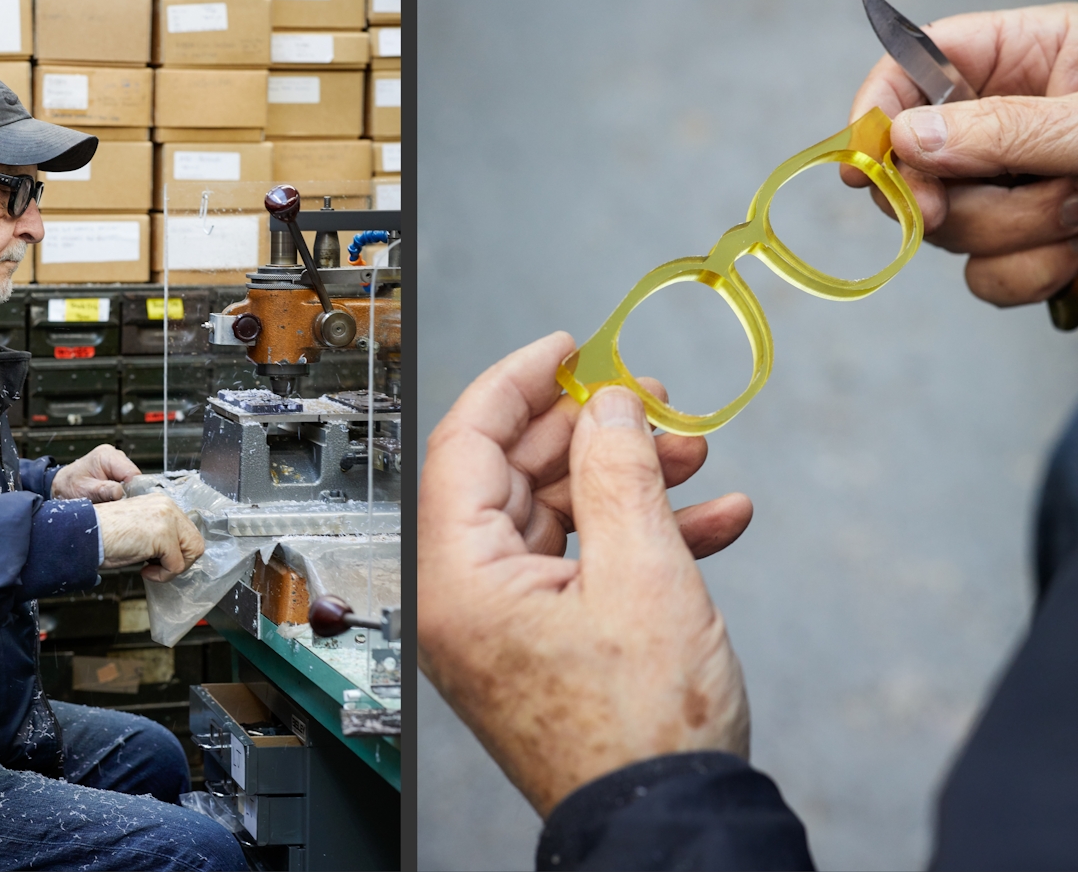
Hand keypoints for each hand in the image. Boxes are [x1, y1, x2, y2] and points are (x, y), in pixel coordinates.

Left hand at [51, 444, 139, 502]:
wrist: (62, 485)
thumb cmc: (69, 485)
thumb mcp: (83, 490)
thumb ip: (101, 490)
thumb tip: (120, 492)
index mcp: (107, 455)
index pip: (132, 473)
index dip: (132, 490)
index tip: (124, 502)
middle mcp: (115, 456)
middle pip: (135, 477)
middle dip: (128, 492)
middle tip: (115, 503)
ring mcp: (118, 464)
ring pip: (133, 482)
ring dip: (125, 494)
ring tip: (109, 499)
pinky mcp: (119, 472)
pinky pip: (129, 484)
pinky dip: (122, 493)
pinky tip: (111, 497)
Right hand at [94, 494, 204, 582]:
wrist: (85, 534)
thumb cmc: (104, 536)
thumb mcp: (140, 529)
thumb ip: (160, 533)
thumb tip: (176, 552)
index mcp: (162, 503)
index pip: (189, 531)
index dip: (178, 552)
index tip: (159, 560)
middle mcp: (168, 506)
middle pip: (195, 542)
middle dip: (180, 561)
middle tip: (158, 568)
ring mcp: (167, 519)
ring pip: (192, 552)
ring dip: (173, 568)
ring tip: (151, 569)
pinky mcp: (163, 535)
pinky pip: (176, 565)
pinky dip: (162, 575)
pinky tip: (144, 571)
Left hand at [419, 332, 753, 817]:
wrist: (670, 828)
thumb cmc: (643, 733)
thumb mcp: (643, 573)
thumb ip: (619, 469)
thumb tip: (610, 403)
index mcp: (458, 577)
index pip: (467, 441)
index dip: (520, 382)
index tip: (568, 348)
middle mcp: (466, 595)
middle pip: (515, 471)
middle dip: (594, 430)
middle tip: (653, 402)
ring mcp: (506, 618)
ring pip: (558, 512)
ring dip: (629, 478)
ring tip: (695, 456)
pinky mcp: (546, 637)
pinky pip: (584, 560)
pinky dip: (642, 533)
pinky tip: (713, 520)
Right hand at [843, 3, 1077, 304]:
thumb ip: (1004, 128)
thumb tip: (906, 141)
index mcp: (1023, 55)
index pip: (914, 66)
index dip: (875, 111)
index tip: (862, 161)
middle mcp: (1009, 121)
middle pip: (919, 162)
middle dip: (948, 193)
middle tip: (948, 207)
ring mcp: (1019, 188)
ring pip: (951, 229)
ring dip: (1014, 234)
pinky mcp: (1035, 247)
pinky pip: (988, 278)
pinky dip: (1030, 275)